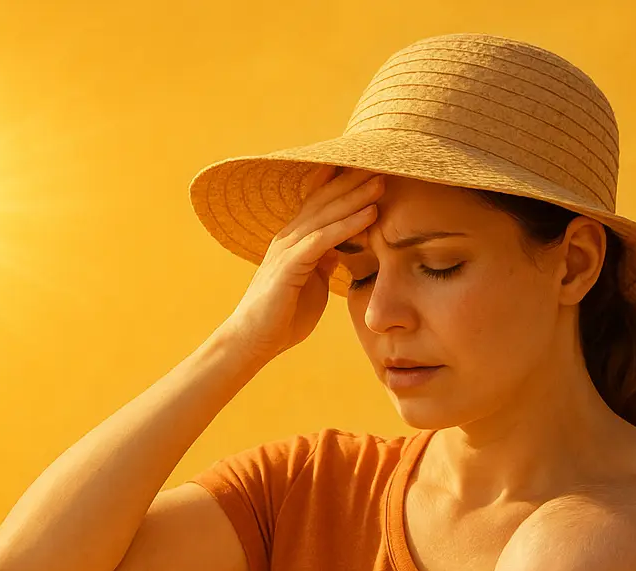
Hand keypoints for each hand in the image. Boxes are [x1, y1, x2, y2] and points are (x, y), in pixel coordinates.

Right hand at [218, 165, 381, 360]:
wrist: (252, 341)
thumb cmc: (282, 317)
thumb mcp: (312, 283)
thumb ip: (324, 262)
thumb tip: (340, 249)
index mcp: (294, 240)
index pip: (320, 203)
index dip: (343, 184)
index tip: (371, 168)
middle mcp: (289, 237)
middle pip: (325, 200)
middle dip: (354, 181)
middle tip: (383, 164)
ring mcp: (287, 248)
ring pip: (326, 214)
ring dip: (356, 197)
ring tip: (382, 182)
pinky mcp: (290, 264)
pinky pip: (323, 238)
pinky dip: (348, 224)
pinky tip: (370, 214)